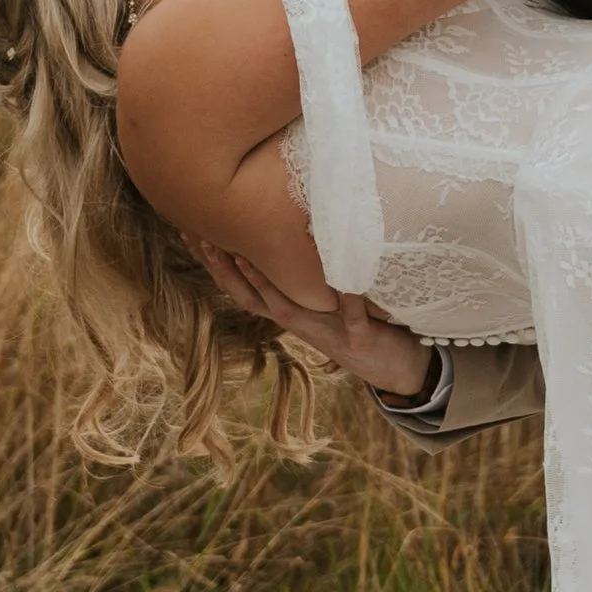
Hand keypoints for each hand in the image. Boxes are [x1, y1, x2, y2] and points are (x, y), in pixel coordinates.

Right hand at [186, 238, 436, 399]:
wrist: (400, 368)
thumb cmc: (363, 323)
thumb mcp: (329, 296)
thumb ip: (310, 268)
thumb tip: (294, 222)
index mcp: (291, 310)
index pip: (241, 287)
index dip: (215, 263)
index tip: (191, 232)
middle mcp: (301, 322)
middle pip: (251, 297)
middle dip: (224, 268)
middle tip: (203, 237)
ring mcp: (327, 332)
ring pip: (286, 308)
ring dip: (264, 282)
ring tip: (245, 255)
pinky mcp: (359, 338)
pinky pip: (352, 316)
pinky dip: (350, 298)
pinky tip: (347, 279)